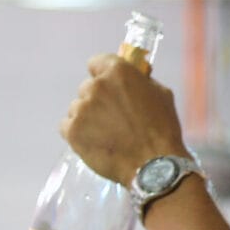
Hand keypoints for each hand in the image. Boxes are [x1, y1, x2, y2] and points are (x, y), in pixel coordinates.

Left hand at [60, 54, 191, 187]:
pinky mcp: (72, 131)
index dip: (104, 76)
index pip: (97, 63)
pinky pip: (67, 127)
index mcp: (117, 72)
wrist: (154, 166)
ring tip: (107, 137)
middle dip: (98, 101)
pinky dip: (78, 135)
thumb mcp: (161, 95)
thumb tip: (136, 72)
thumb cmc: (162, 130)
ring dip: (88, 119)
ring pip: (77, 109)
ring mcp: (81, 109)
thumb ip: (142, 80)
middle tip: (114, 120)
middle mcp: (96, 86)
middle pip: (87, 88)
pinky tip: (95, 144)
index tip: (110, 89)